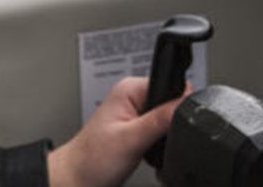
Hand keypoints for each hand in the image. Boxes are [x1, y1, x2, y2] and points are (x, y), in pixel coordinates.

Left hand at [46, 76, 185, 186]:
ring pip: (168, 121)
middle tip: (153, 143)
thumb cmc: (91, 160)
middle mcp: (133, 98)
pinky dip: (160, 146)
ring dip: (165, 138)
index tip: (170, 127)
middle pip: (171, 104)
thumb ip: (158, 121)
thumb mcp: (130, 139)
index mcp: (130, 89)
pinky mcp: (137, 131)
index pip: (170, 85)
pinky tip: (148, 154)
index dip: (178, 106)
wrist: (77, 180)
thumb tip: (184, 105)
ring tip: (146, 150)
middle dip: (171, 126)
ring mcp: (136, 115)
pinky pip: (160, 133)